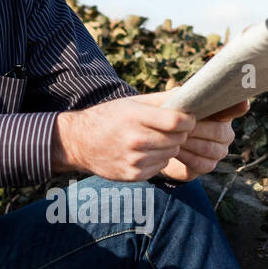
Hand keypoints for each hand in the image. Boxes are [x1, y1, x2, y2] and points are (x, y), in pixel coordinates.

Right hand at [51, 93, 197, 180]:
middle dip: (179, 133)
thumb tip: (188, 94)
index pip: (176, 121)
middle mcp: (135, 140)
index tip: (188, 119)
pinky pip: (160, 167)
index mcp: (135, 117)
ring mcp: (134, 160)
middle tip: (171, 129)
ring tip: (155, 139)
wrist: (79, 143)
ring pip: (171, 153)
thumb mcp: (131, 102)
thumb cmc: (109, 117)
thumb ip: (160, 99)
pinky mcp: (133, 175)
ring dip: (169, 146)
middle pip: (177, 139)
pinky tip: (145, 152)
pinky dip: (158, 159)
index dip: (188, 120)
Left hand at [137, 90, 249, 180]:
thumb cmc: (172, 122)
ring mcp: (219, 150)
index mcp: (221, 113)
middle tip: (180, 127)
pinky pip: (201, 162)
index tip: (243, 103)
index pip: (236, 107)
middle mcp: (225, 132)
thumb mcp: (176, 106)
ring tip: (173, 138)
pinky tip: (175, 150)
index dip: (240, 106)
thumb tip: (185, 92)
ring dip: (190, 143)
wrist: (162, 148)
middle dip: (197, 129)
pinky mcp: (209, 165)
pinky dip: (186, 156)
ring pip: (209, 148)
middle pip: (219, 131)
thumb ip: (183, 98)